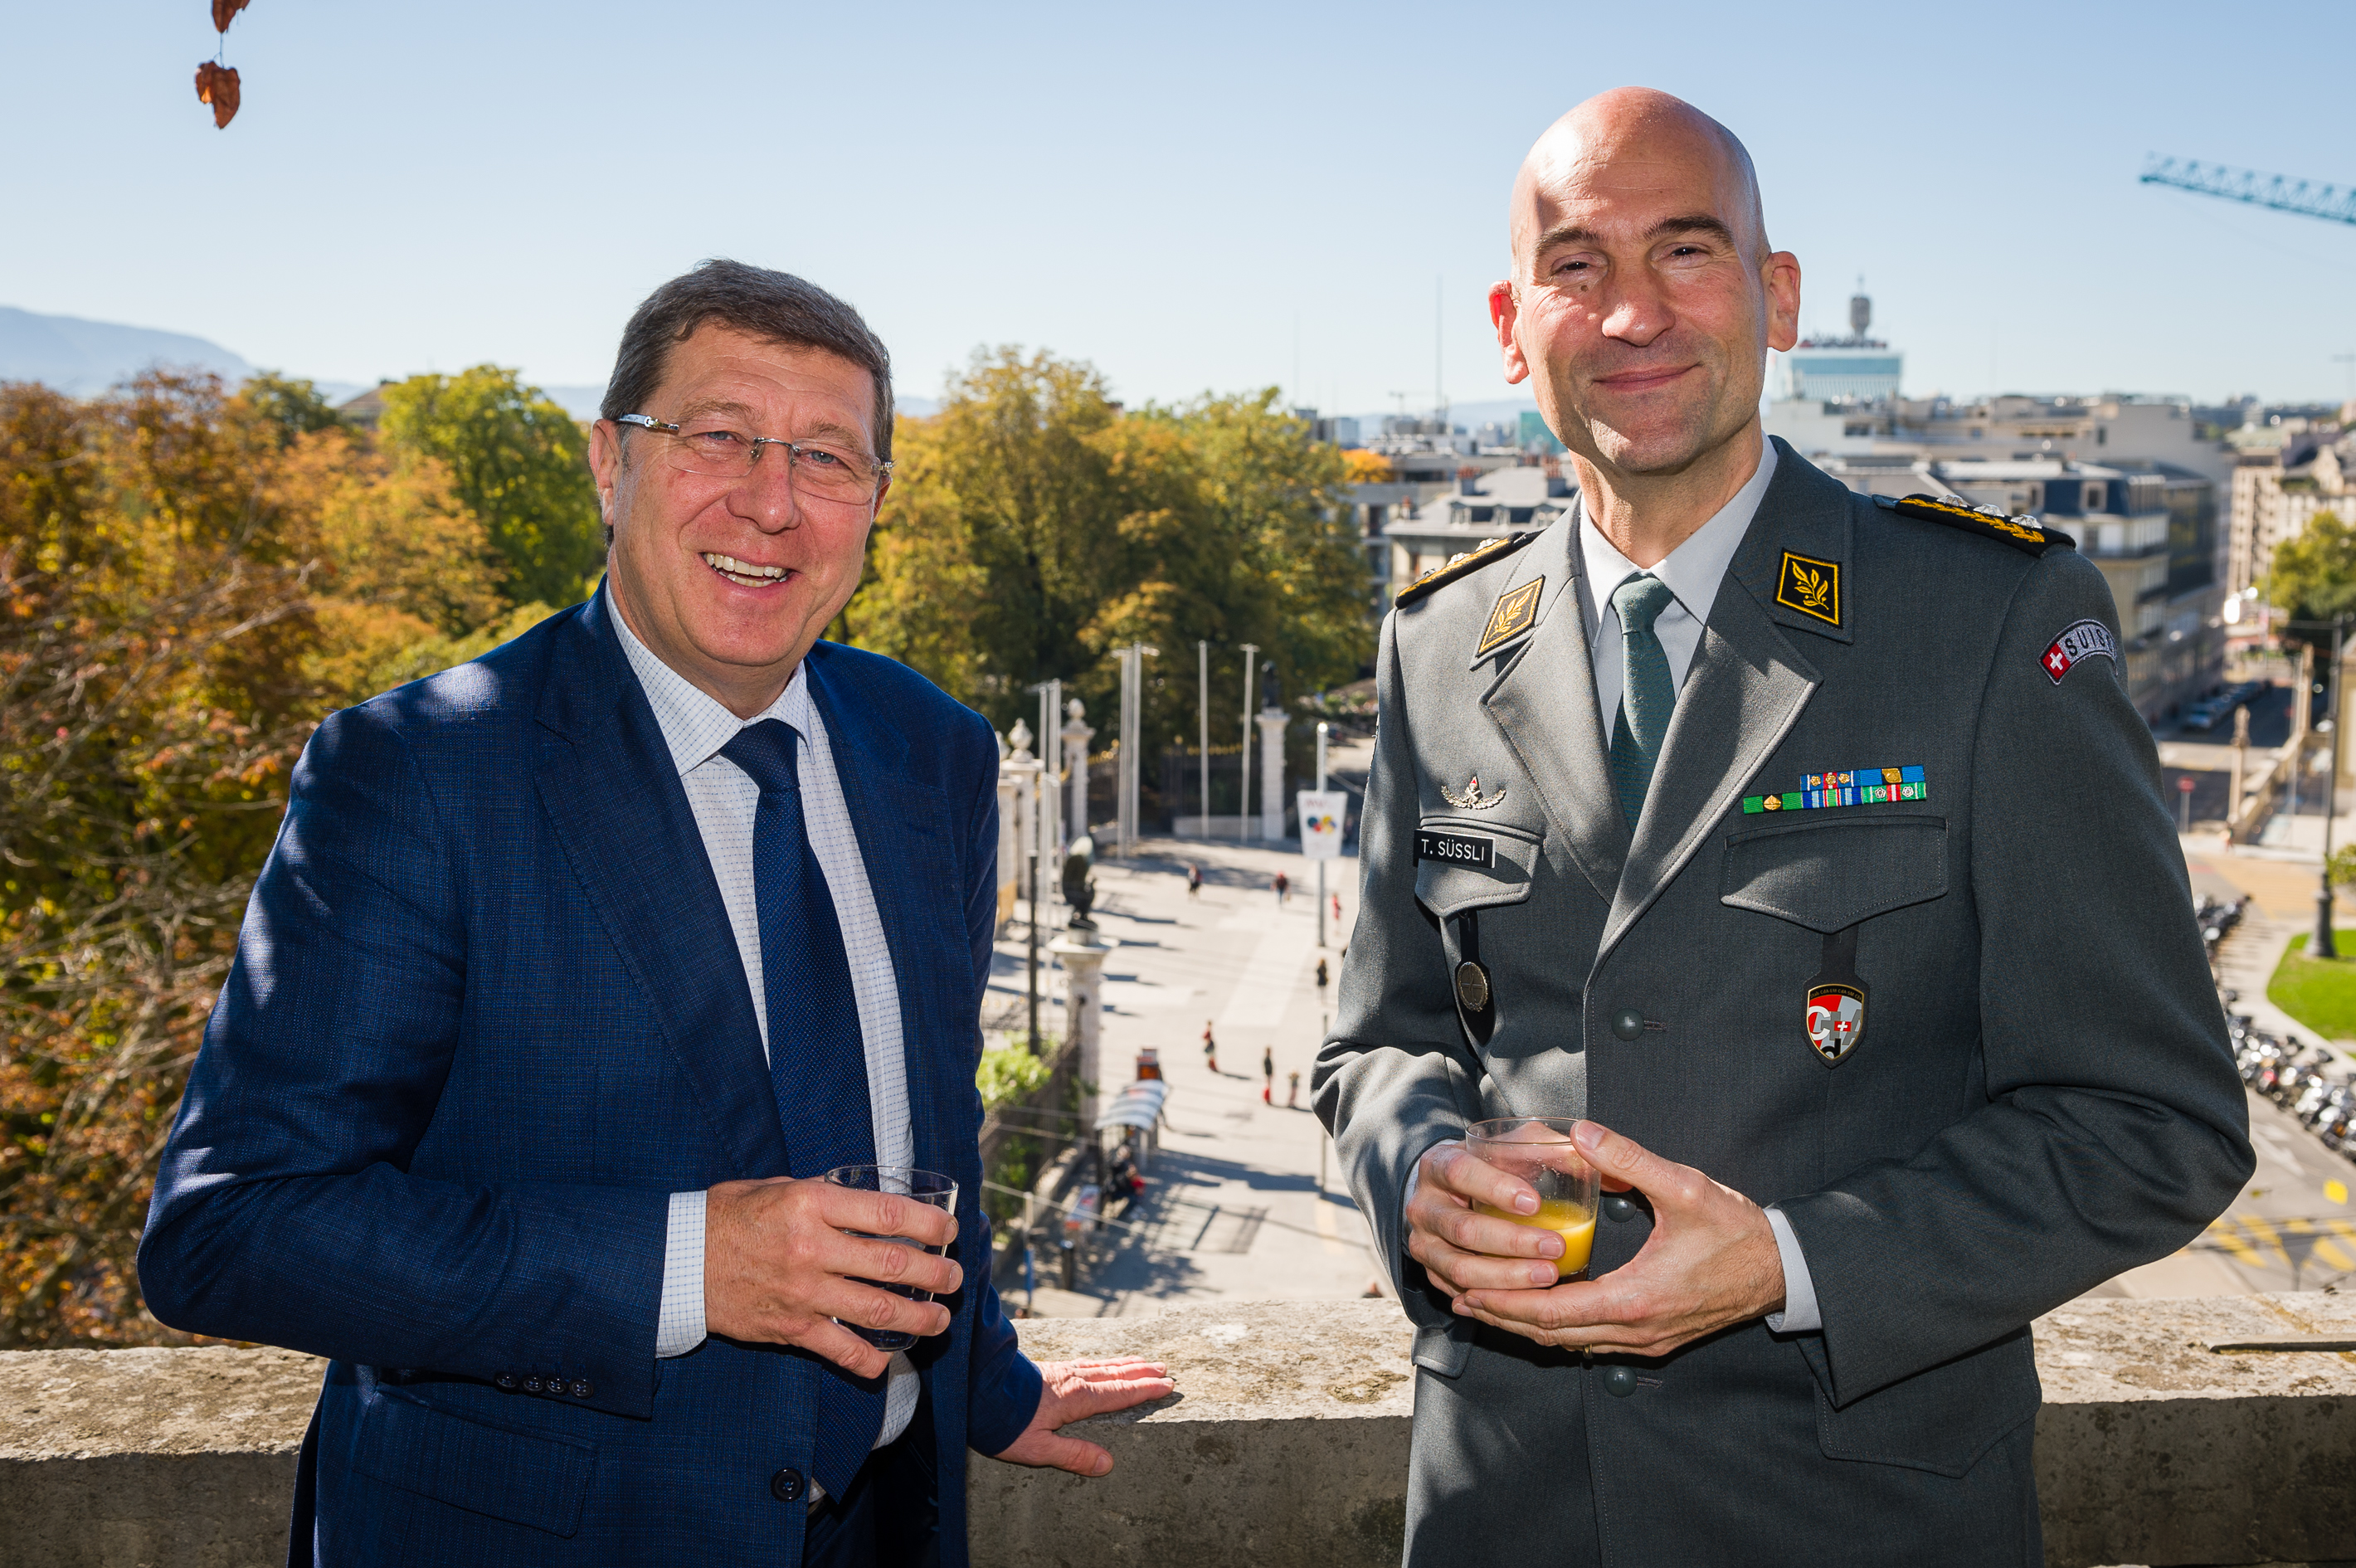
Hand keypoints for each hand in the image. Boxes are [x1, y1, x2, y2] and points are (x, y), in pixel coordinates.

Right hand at [703, 1176, 961, 1380]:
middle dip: (934, 1273)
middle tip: (954, 1278)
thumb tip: (868, 1202)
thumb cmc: (728, 1216)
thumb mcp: (777, 1187)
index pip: (886, 1213)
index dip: (927, 1223)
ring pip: (876, 1310)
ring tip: (940, 1320)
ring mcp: (803, 1292)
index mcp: (811, 1204)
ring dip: (918, 1318)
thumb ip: (823, 1196)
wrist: (677, 1261)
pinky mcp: (791, 1328)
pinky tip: (889, 1358)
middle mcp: (812, 1248)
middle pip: (891, 1264)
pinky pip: (841, 1349)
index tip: (948, 1231)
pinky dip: (870, 1359)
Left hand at [990, 1358, 1174, 1475]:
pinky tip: (1101, 1363)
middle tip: (1165, 1368)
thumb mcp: (1038, 1449)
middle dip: (1140, 1372)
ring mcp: (1060, 1371)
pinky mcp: (1047, 1368)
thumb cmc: (1003, 1424)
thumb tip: (1108, 1464)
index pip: (1118, 1394)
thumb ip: (1074, 1456)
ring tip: (1143, 1360)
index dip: (1144, 1390)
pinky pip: (1086, 1362)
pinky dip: (1103, 1361)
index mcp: (1075, 1399)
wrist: (973, 1391)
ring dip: (1125, 1363)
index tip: (1167, 1385)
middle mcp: (1072, 1380)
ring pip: (1101, 1365)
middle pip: (1114, 1374)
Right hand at [1404, 1139, 1582, 1298]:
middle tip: (1555, 1246)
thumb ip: (1537, 1143)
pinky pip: (1460, 1292)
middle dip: (1513, 1242)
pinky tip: (1524, 1298)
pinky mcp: (1431, 1271)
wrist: (1446, 1191)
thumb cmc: (1484, 1167)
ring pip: (1461, 1268)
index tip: (1535, 1202)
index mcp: (1438, 1165)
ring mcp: (1424, 1243)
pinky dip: (1494, 1298)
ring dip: (1507, 1276)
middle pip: (1463, 1229)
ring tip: (1548, 1274)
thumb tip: (1582, 1144)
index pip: (1460, 1173)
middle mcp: (1423, 1206)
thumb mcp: (1503, 1146)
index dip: (1496, 1188)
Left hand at [1451, 1120, 1785, 1357]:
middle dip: (1503, 1318)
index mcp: (1636, 1299)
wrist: (1783, 1271)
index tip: (1469, 1288)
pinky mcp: (1655, 1340)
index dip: (1506, 1303)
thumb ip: (1631, 1159)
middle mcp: (1636, 1331)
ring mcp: (1646, 1342)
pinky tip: (1540, 1310)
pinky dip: (1559, 1329)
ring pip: (1571, 1345)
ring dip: (1528, 1326)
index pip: (1553, 1313)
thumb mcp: (1686, 1188)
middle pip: (1552, 1336)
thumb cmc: (1737, 1232)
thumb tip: (1581, 1132)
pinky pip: (1593, 1342)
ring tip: (1486, 1305)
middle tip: (1461, 1298)